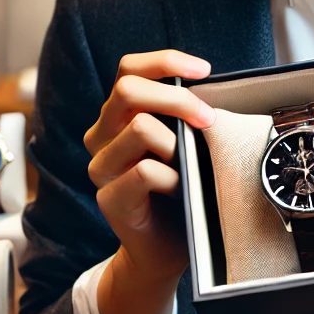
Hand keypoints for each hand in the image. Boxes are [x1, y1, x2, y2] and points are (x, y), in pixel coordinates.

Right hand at [86, 49, 215, 313]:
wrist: (167, 251)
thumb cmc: (183, 192)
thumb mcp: (186, 144)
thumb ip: (184, 116)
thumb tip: (212, 87)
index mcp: (118, 116)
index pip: (129, 69)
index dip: (166, 61)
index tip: (205, 71)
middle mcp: (101, 136)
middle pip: (128, 90)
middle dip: (177, 98)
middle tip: (209, 119)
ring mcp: (100, 167)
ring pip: (140, 127)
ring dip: (177, 144)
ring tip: (189, 166)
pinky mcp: (108, 198)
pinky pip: (146, 171)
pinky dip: (173, 178)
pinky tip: (180, 191)